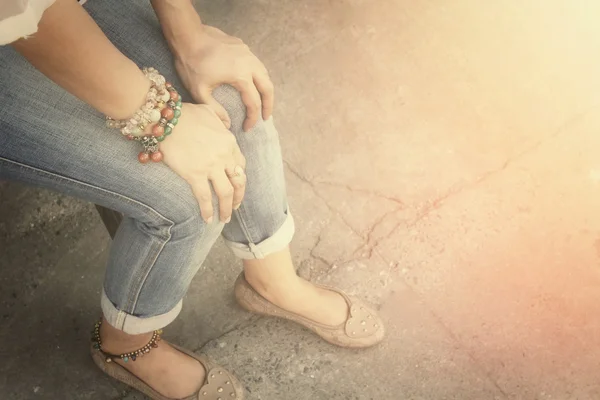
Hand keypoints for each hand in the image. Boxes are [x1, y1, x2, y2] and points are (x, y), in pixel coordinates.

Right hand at [160, 103, 246, 222]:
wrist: (164, 119)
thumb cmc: (184, 113)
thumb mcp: (209, 110)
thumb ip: (221, 117)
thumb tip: (228, 124)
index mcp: (229, 142)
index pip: (240, 165)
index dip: (240, 178)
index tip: (237, 186)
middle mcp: (224, 156)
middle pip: (238, 182)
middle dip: (238, 197)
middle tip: (235, 207)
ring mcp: (210, 167)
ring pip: (225, 193)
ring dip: (227, 209)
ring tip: (224, 218)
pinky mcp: (194, 175)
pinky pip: (205, 198)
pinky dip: (207, 211)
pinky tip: (207, 219)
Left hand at [174, 25, 273, 130]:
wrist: (187, 35)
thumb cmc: (191, 63)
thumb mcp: (199, 91)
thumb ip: (215, 110)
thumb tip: (227, 124)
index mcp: (241, 76)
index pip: (253, 102)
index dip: (252, 118)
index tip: (247, 128)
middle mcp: (249, 63)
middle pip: (268, 87)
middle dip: (268, 105)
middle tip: (265, 117)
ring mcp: (248, 52)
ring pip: (265, 74)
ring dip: (265, 89)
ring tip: (262, 101)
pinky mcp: (243, 46)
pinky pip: (256, 64)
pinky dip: (259, 77)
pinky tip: (252, 82)